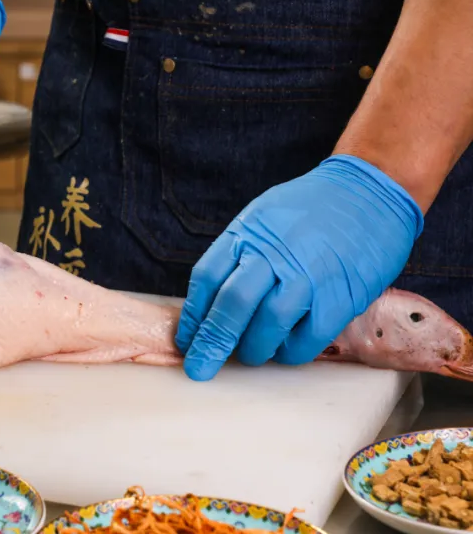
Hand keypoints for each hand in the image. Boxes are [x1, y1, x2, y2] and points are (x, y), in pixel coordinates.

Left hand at [175, 154, 423, 380]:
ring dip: (253, 350)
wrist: (371, 192)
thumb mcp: (263, 217)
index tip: (187, 340)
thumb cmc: (313, 207)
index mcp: (248, 232)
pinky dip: (291, 352)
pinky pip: (307, 338)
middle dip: (212, 343)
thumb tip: (213, 299)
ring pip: (267, 326)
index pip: (207, 279)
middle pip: (231, 305)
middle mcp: (274, 254)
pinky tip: (286, 349)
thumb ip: (240, 254)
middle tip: (200, 368)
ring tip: (251, 354)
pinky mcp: (341, 297)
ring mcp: (308, 276)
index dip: (193, 315)